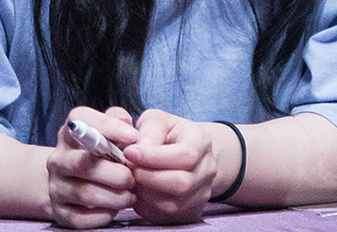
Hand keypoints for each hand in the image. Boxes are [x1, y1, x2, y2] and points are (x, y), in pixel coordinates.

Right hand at [47, 106, 138, 228]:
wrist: (70, 181)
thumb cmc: (99, 152)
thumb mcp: (108, 130)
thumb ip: (118, 119)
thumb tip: (126, 122)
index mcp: (70, 132)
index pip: (81, 120)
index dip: (109, 126)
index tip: (133, 136)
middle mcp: (58, 158)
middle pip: (83, 163)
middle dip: (115, 173)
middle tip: (133, 177)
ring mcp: (56, 185)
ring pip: (84, 193)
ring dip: (113, 197)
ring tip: (130, 195)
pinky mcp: (59, 211)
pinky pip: (79, 217)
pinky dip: (101, 215)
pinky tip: (114, 210)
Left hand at [124, 109, 217, 224]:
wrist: (188, 154)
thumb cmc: (169, 134)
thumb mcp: (159, 120)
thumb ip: (150, 128)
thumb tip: (140, 147)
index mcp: (202, 143)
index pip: (185, 155)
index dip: (155, 156)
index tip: (129, 152)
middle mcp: (207, 171)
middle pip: (181, 184)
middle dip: (148, 177)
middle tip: (128, 167)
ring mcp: (201, 195)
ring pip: (172, 205)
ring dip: (145, 193)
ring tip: (131, 179)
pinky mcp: (189, 213)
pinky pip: (166, 217)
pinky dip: (146, 206)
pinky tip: (138, 191)